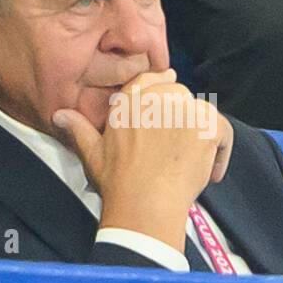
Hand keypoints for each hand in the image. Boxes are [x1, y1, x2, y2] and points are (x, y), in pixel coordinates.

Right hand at [52, 69, 230, 251]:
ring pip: (201, 112)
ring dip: (200, 134)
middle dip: (180, 118)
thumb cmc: (117, 182)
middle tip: (176, 150)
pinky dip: (222, 152)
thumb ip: (79, 129)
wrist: (145, 203)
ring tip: (191, 162)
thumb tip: (58, 115)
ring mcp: (185, 109)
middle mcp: (159, 97)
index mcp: (131, 99)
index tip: (166, 104)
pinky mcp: (208, 125)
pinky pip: (224, 131)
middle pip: (179, 95)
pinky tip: (211, 172)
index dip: (160, 88)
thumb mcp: (92, 152)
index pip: (151, 78)